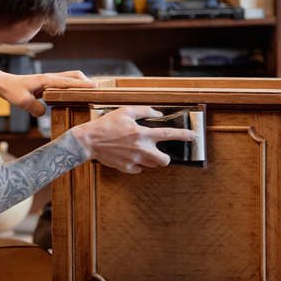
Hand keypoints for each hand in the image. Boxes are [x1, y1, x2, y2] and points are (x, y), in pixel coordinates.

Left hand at [0, 71, 96, 116]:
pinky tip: (76, 96)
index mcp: (47, 80)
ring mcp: (50, 80)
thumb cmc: (13, 91)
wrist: (5, 84)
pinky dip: (74, 87)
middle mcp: (51, 78)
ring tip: (90, 94)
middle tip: (96, 92)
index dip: (82, 85)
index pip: (69, 82)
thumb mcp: (22, 102)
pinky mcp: (49, 84)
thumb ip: (35, 108)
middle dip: (87, 81)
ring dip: (81, 83)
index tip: (95, 87)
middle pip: (74, 75)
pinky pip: (65, 83)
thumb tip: (44, 113)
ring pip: (71, 78)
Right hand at [71, 106, 196, 172]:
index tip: (193, 136)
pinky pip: (138, 169)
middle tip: (160, 152)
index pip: (168, 135)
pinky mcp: (125, 168)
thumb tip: (158, 113)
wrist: (88, 141)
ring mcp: (133, 160)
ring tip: (141, 151)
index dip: (183, 135)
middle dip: (166, 157)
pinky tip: (130, 156)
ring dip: (151, 159)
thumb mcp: (125, 111)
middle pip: (164, 160)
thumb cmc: (105, 125)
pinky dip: (137, 165)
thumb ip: (144, 111)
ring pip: (152, 165)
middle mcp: (140, 149)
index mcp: (142, 134)